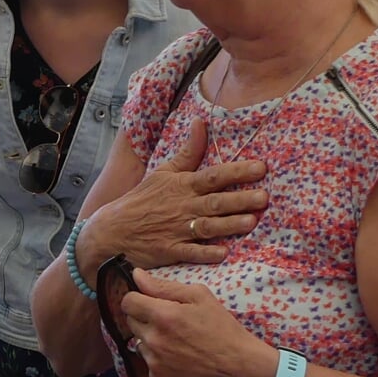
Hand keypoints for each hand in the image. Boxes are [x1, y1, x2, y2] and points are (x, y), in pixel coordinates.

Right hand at [83, 116, 267, 270]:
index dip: (237, 171)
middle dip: (240, 199)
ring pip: (207, 226)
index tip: (261, 168)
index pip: (213, 176)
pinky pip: (190, 252)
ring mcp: (176, 229)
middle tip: (264, 197)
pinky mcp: (170, 250)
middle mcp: (182, 206)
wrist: (113, 229)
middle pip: (215, 201)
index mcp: (182, 185)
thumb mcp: (164, 172)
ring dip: (228, 224)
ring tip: (251, 222)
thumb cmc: (143, 199)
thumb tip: (200, 123)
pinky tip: (223, 253)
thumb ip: (188, 151)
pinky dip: (205, 253)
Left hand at [117, 266, 275, 376]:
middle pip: (131, 322)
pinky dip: (160, 360)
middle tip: (169, 321)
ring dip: (152, 339)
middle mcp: (154, 341)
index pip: (127, 302)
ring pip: (140, 343)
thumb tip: (136, 275)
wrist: (241, 368)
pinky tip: (180, 358)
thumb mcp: (199, 297)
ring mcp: (155, 363)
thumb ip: (163, 286)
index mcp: (162, 316)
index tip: (149, 301)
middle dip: (145, 317)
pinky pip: (149, 364)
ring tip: (177, 341)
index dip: (138, 298)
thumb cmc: (223, 329)